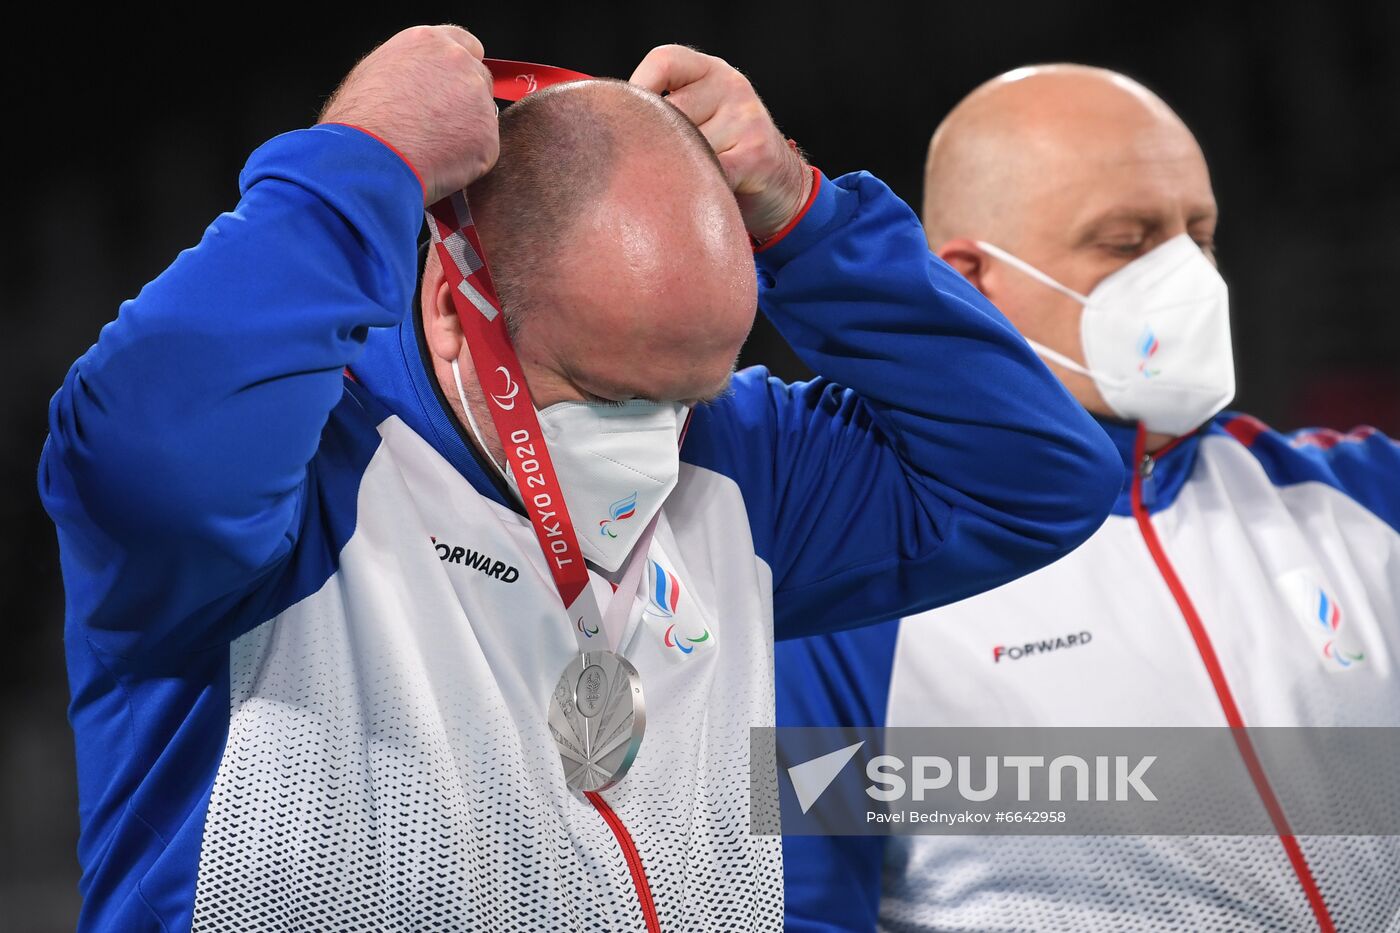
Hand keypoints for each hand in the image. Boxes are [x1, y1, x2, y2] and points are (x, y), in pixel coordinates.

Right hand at [319, 24, 498, 205]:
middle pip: (479, 80)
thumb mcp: (376, 73)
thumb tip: (419, 82)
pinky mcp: (488, 137)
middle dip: (466, 102)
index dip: (460, 69)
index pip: (466, 46)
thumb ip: (411, 69)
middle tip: (440, 127)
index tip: (453, 87)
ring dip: (466, 132)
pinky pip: (483, 151)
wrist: (368, 158)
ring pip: (482, 117)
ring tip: (430, 148)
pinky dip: (467, 161)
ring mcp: (478, 100)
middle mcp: (459, 63)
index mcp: (429, 42)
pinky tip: (439, 164)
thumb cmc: (359, 122)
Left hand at [631, 45, 811, 240]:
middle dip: (657, 144)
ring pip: (687, 146)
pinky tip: (702, 194)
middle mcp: (731, 84)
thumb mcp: (699, 118)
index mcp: (710, 70)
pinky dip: (699, 189)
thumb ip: (664, 112)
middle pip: (669, 112)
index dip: (637, 89)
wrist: (781, 187)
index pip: (663, 61)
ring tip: (685, 182)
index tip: (628, 122)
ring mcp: (746, 116)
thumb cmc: (724, 155)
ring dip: (678, 172)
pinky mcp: (757, 153)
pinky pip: (709, 173)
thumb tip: (600, 127)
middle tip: (654, 168)